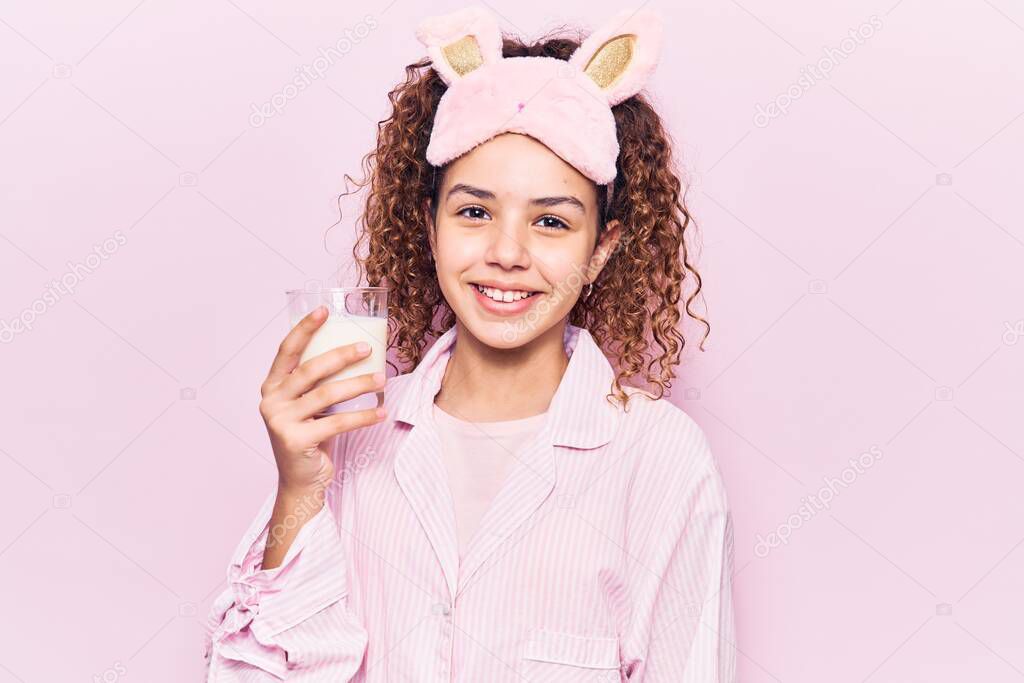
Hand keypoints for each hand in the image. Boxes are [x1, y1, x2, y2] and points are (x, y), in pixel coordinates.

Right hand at [258, 305, 386, 493]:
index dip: (304, 329)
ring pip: (327, 395)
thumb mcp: (308, 405)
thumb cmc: (310, 435)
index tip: (324, 311)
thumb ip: (317, 383)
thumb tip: (357, 351)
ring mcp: (280, 421)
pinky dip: (362, 417)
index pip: (287, 350)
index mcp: (272, 385)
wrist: (300, 480)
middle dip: (342, 356)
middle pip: (310, 370)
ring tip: (382, 379)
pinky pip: (336, 423)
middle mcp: (271, 400)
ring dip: (359, 385)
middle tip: (367, 349)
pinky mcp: (295, 440)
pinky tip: (381, 412)